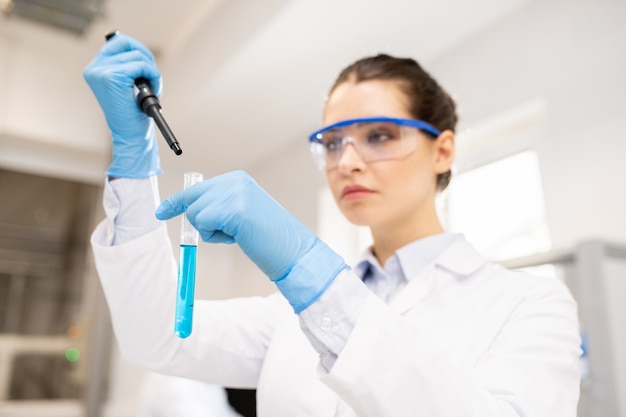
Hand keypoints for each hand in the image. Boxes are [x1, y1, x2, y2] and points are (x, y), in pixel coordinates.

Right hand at [83, 32, 161, 177]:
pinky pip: (142, 66)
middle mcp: (94, 68)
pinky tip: (153, 91)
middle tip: (151, 76)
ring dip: (152, 71)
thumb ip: (125, 65)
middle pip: (127, 43)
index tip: (145, 67)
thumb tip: (134, 47)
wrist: (131, 135)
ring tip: (151, 89)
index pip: (118, 42)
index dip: (137, 51)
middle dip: (146, 58)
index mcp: (95, 69)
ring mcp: (101, 72)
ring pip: (137, 55)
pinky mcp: (112, 77)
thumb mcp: (126, 85)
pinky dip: (153, 76)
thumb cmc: (132, 112)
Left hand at [155, 171, 347, 312]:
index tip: (161, 212)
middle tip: (230, 235)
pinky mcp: (232, 209)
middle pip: (193, 202)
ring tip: (239, 235)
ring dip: (211, 232)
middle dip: (201, 223)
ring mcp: (233, 193)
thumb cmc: (267, 239)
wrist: (292, 251)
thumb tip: (190, 212)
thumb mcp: (242, 215)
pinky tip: (237, 237)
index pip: (198, 189)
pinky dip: (216, 237)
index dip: (177, 202)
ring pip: (196, 215)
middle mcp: (234, 181)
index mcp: (237, 179)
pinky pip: (203, 225)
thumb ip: (220, 207)